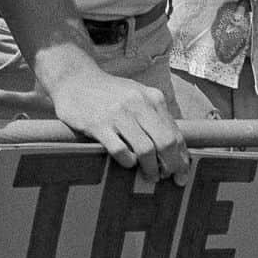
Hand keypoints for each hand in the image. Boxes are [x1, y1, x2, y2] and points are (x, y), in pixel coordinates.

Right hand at [50, 67, 189, 184]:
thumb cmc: (110, 93)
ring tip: (151, 177)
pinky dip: (128, 161)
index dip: (182, 156)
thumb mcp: (139, 97)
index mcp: (154, 99)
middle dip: (172, 165)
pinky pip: (120, 150)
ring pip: (146, 149)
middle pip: (166, 142)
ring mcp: (119, 114)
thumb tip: (175, 148)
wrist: (74, 79)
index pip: (175, 133)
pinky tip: (129, 164)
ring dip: (151, 168)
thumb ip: (156, 117)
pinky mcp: (98, 124)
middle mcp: (139, 105)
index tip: (183, 173)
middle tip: (169, 178)